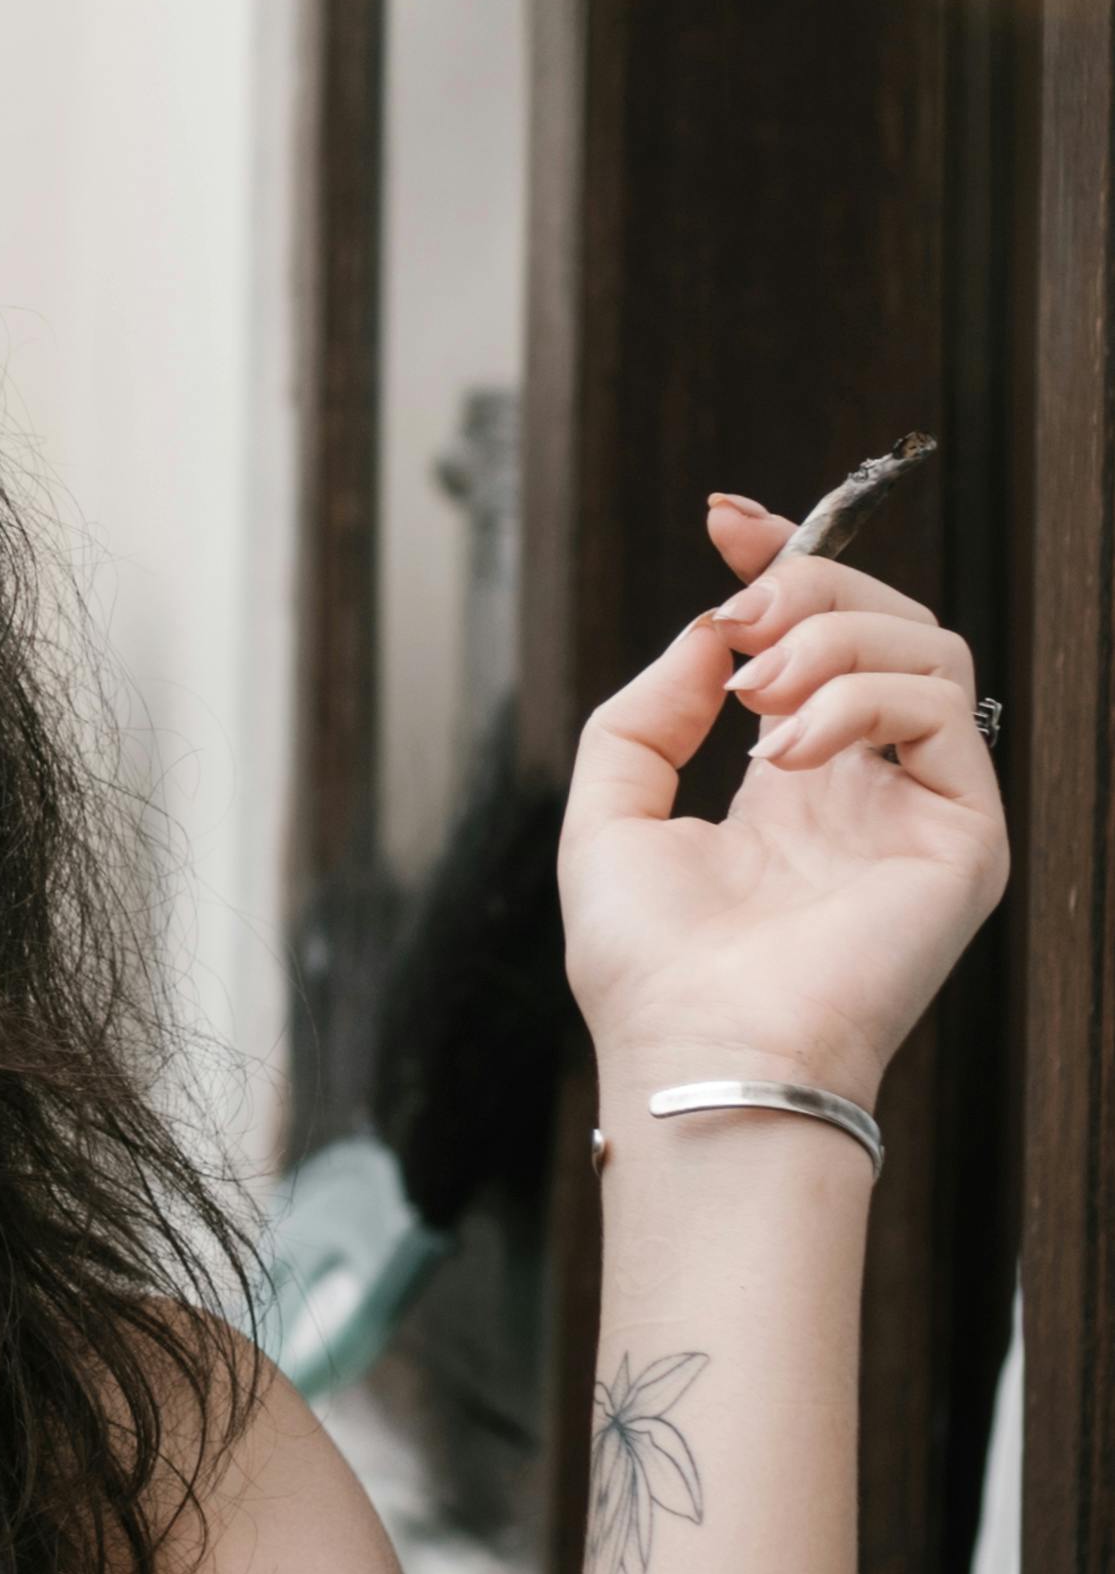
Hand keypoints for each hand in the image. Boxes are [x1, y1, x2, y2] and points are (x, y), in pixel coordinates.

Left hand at [556, 495, 1006, 1114]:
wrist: (697, 1051)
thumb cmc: (648, 966)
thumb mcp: (608, 813)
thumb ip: (649, 713)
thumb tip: (712, 632)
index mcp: (792, 785)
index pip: (820, 639)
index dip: (782, 561)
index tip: (726, 522)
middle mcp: (866, 789)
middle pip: (884, 623)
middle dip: (808, 585)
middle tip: (740, 619)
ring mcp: (920, 810)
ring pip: (928, 648)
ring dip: (831, 639)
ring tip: (757, 700)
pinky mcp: (964, 835)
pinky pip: (941, 707)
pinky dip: (859, 698)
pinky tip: (790, 754)